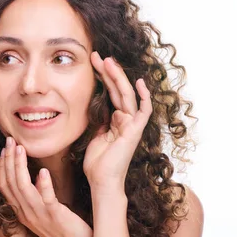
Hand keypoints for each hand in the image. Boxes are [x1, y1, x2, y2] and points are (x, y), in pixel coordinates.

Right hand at [0, 137, 92, 236]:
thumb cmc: (62, 228)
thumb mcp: (42, 211)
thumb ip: (35, 195)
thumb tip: (34, 176)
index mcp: (21, 211)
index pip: (4, 185)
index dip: (2, 166)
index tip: (5, 148)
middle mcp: (26, 212)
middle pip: (10, 183)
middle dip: (8, 160)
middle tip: (10, 141)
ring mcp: (39, 214)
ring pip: (23, 187)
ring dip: (20, 166)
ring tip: (21, 148)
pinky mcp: (55, 216)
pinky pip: (46, 199)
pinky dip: (43, 184)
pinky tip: (43, 171)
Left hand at [83, 52, 152, 192]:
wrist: (101, 181)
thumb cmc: (97, 163)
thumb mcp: (93, 135)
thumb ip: (97, 119)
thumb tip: (94, 106)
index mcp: (115, 120)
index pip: (109, 93)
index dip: (102, 77)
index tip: (92, 63)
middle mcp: (125, 120)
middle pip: (118, 90)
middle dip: (108, 72)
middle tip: (97, 56)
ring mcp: (131, 125)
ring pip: (126, 95)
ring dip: (117, 77)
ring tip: (107, 61)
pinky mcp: (134, 131)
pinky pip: (143, 111)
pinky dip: (144, 97)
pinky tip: (139, 83)